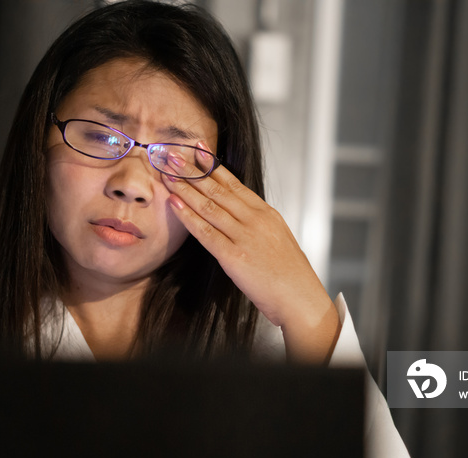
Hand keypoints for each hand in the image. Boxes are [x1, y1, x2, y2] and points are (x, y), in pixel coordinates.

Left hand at [162, 145, 340, 362]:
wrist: (301, 299)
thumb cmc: (289, 274)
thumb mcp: (277, 238)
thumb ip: (257, 224)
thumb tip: (237, 213)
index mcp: (266, 213)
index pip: (234, 183)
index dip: (212, 165)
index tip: (196, 149)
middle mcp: (255, 220)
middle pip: (218, 189)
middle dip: (192, 170)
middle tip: (172, 154)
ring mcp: (245, 237)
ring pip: (209, 206)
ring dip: (185, 188)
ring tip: (167, 173)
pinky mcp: (235, 257)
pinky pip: (206, 232)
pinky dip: (188, 216)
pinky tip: (174, 203)